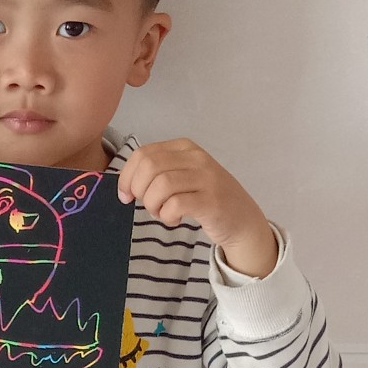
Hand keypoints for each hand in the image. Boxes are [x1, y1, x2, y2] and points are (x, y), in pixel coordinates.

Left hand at [117, 137, 277, 276]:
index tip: (126, 195)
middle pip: (149, 167)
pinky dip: (167, 216)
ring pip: (161, 185)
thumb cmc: (206, 199)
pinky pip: (176, 205)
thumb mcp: (183, 176)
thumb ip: (158, 173)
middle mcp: (197, 158)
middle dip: (139, 191)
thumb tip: (125, 185)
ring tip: (161, 213)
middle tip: (148, 205)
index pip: (143, 154)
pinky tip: (175, 219)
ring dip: (153, 205)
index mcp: (185, 147)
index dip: (127, 177)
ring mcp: (206, 178)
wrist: (242, 219)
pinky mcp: (211, 201)